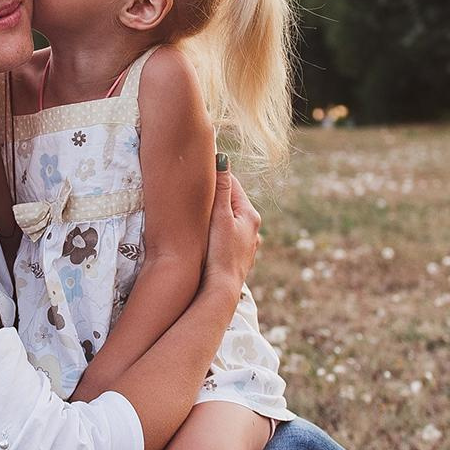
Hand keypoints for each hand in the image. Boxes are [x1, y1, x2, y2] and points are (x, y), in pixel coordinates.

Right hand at [204, 166, 260, 294]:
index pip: (232, 184)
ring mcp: (247, 244)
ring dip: (216, 216)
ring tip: (199, 214)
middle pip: (231, 203)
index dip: (215, 175)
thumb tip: (222, 159)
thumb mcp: (219, 217)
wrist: (221, 290)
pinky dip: (218, 232)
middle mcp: (253, 229)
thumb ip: (221, 189)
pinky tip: (207, 237)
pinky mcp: (238, 258)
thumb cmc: (219, 253)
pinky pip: (227, 236)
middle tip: (195, 189)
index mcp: (250, 215)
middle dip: (215, 197)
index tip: (200, 168)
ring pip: (229, 221)